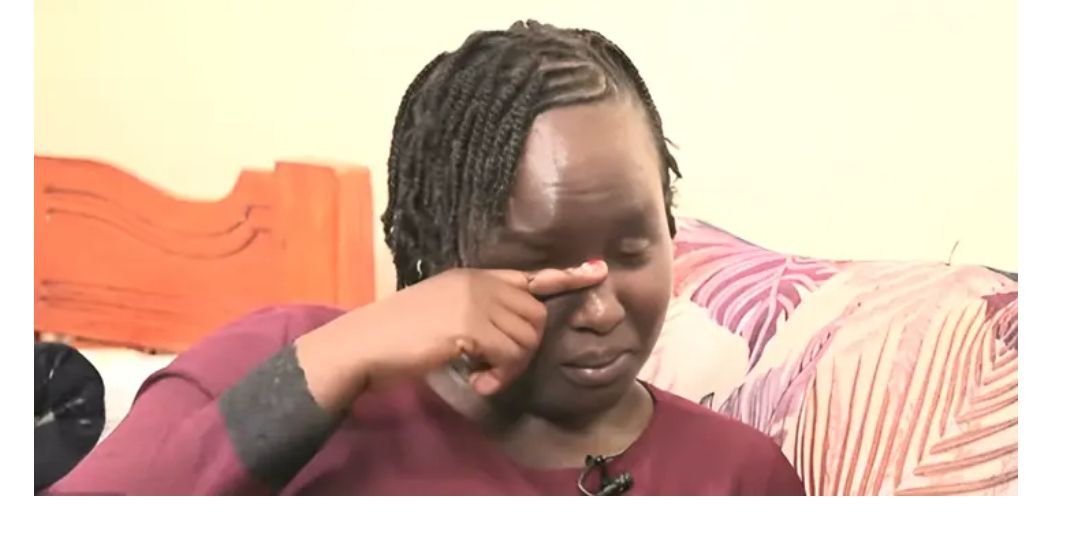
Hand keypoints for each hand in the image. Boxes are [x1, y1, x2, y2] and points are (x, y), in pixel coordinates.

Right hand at [294, 260, 607, 411]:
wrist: (366, 343)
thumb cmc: (398, 335)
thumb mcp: (442, 311)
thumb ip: (474, 313)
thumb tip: (505, 338)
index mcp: (475, 277)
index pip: (529, 276)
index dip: (566, 276)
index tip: (597, 271)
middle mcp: (480, 283)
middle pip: (536, 316)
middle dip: (525, 349)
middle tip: (496, 371)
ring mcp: (476, 301)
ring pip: (527, 338)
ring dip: (511, 368)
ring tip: (482, 377)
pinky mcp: (471, 325)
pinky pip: (510, 355)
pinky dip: (500, 377)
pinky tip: (478, 382)